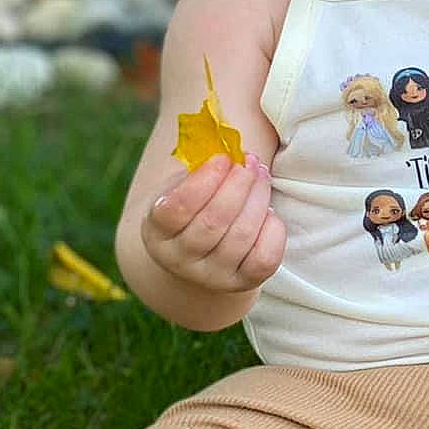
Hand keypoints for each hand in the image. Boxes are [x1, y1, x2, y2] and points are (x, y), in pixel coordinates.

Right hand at [144, 152, 285, 292]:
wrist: (200, 252)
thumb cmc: (194, 206)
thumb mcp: (183, 185)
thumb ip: (199, 167)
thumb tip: (231, 145)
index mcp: (156, 232)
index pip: (176, 209)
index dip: (204, 181)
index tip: (223, 158)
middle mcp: (180, 260)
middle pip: (213, 222)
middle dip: (238, 185)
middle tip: (250, 161)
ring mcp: (211, 276)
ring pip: (241, 236)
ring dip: (258, 198)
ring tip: (261, 175)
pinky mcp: (241, 283)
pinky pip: (264, 258)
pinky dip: (272, 229)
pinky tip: (269, 211)